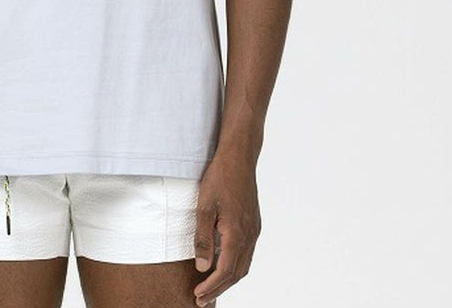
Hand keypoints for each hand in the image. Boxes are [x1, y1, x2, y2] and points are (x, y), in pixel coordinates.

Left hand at [192, 154, 261, 305]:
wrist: (239, 158)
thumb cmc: (220, 178)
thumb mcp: (204, 206)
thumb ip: (203, 238)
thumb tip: (202, 267)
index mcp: (237, 233)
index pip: (225, 271)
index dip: (212, 287)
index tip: (198, 295)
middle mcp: (250, 235)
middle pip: (237, 273)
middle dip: (220, 288)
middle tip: (202, 299)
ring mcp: (254, 229)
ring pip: (244, 264)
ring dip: (228, 279)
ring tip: (211, 287)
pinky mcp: (253, 223)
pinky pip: (247, 253)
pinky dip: (235, 266)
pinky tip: (224, 264)